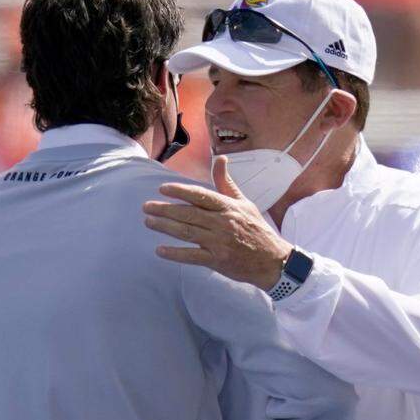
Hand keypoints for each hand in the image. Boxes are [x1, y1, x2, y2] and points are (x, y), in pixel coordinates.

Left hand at [144, 156, 293, 290]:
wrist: (273, 260)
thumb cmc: (256, 229)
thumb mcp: (244, 202)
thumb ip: (226, 183)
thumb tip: (220, 158)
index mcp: (228, 207)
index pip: (201, 196)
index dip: (180, 192)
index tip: (162, 189)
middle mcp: (222, 223)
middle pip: (189, 214)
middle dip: (165, 210)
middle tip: (146, 207)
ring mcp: (219, 243)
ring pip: (187, 233)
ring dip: (165, 227)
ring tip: (148, 222)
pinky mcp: (217, 261)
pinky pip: (192, 256)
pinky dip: (175, 254)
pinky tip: (160, 250)